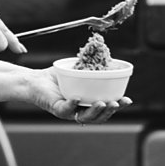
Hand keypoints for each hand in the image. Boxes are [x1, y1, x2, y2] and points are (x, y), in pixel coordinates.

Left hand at [0, 63, 132, 122]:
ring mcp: (69, 112)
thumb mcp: (77, 69)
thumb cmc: (57, 77)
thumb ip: (90, 63)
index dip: (118, 106)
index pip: (107, 108)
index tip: (128, 100)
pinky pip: (66, 110)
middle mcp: (80, 111)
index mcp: (88, 103)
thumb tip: (100, 47)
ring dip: (95, 112)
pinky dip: (72, 105)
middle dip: (110, 111)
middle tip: (116, 102)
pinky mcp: (56, 110)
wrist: (35, 80)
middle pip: (99, 116)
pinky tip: (77, 99)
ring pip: (86, 117)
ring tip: (102, 102)